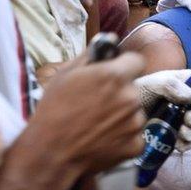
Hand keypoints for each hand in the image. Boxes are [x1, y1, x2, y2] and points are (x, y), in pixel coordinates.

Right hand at [28, 53, 145, 174]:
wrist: (53, 151)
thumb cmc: (54, 109)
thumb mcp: (66, 74)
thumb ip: (92, 55)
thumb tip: (111, 38)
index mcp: (115, 76)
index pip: (137, 61)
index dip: (125, 65)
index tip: (115, 72)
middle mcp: (131, 98)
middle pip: (133, 89)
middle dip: (120, 93)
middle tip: (97, 104)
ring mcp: (136, 123)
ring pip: (135, 113)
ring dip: (123, 116)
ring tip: (97, 124)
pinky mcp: (137, 145)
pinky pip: (135, 135)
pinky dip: (123, 137)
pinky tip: (104, 139)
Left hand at [134, 69, 190, 151]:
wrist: (121, 114)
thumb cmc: (137, 93)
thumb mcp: (150, 83)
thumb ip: (169, 85)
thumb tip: (190, 96)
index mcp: (188, 84)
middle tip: (188, 120)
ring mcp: (188, 120)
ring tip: (182, 132)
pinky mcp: (181, 135)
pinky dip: (187, 144)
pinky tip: (177, 143)